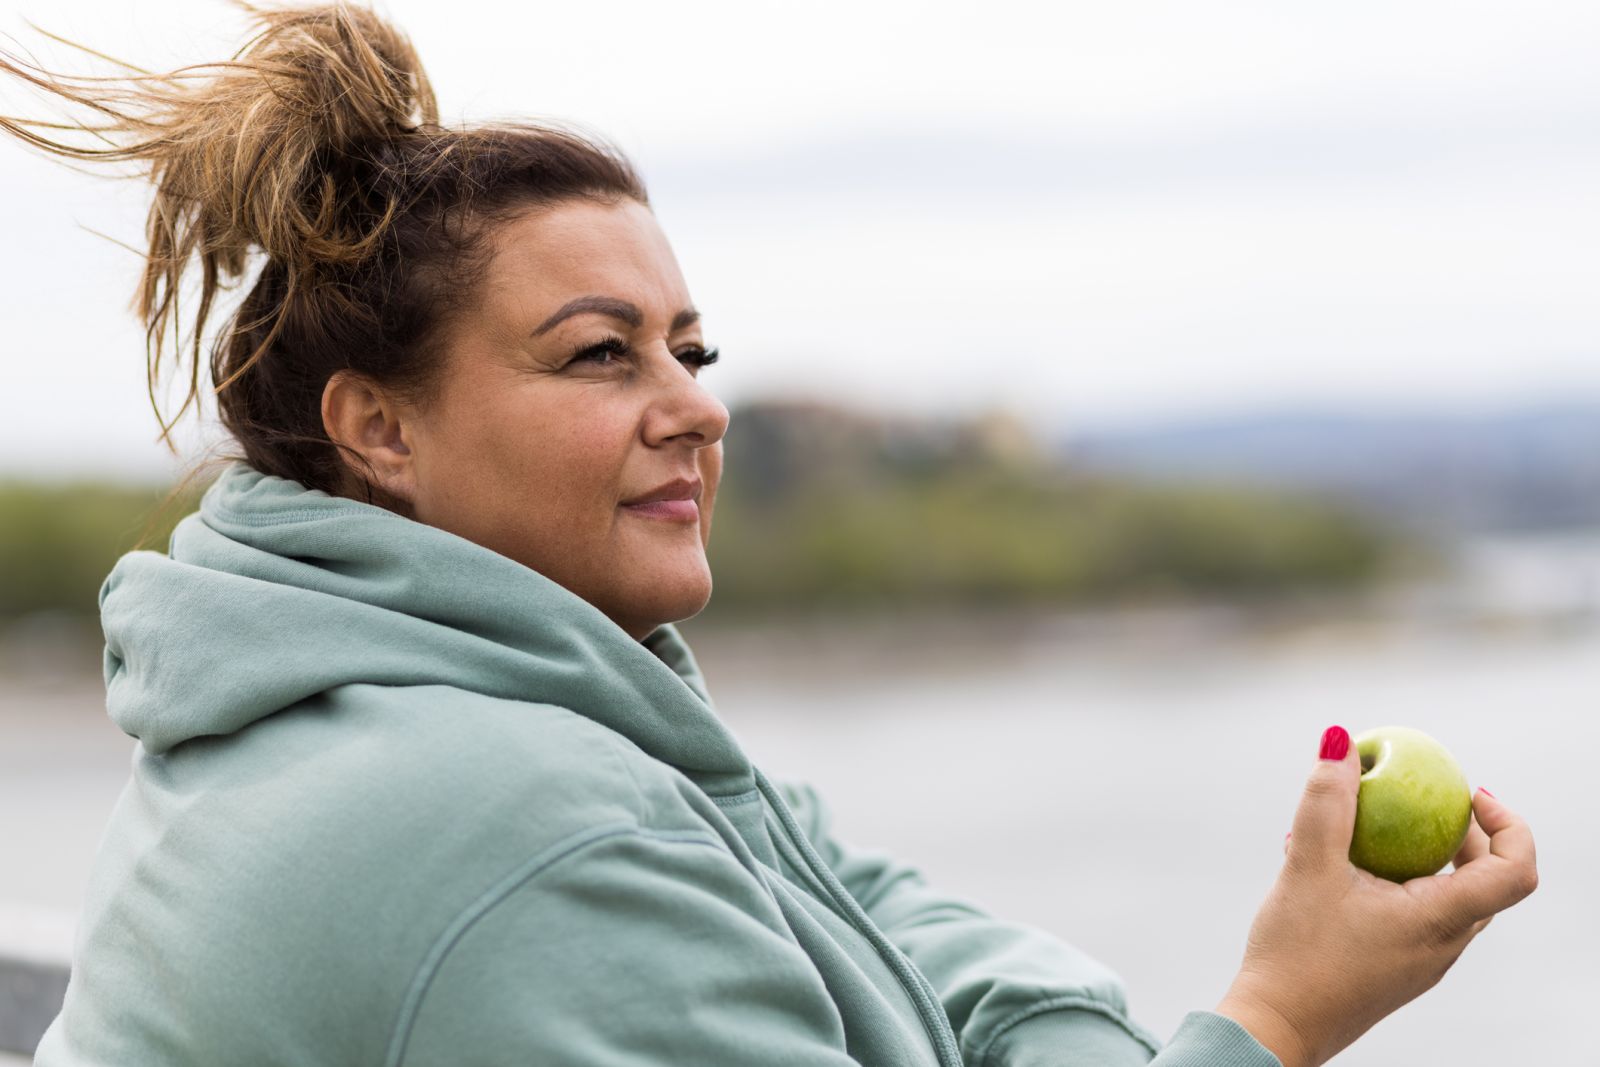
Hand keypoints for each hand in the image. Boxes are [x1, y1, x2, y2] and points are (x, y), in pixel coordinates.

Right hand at [1214, 726, 1537, 1066]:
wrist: (1274, 1028)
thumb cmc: (1295, 955)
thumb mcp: (1305, 866)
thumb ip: (1325, 803)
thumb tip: (1339, 741)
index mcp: (1440, 920)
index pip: (1515, 870)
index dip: (1507, 822)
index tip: (1467, 792)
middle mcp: (1444, 944)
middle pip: (1485, 878)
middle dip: (1459, 830)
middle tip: (1417, 797)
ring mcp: (1422, 959)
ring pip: (1446, 894)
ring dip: (1419, 851)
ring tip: (1361, 828)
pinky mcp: (1396, 965)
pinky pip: (1415, 911)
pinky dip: (1393, 877)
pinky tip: (1335, 866)